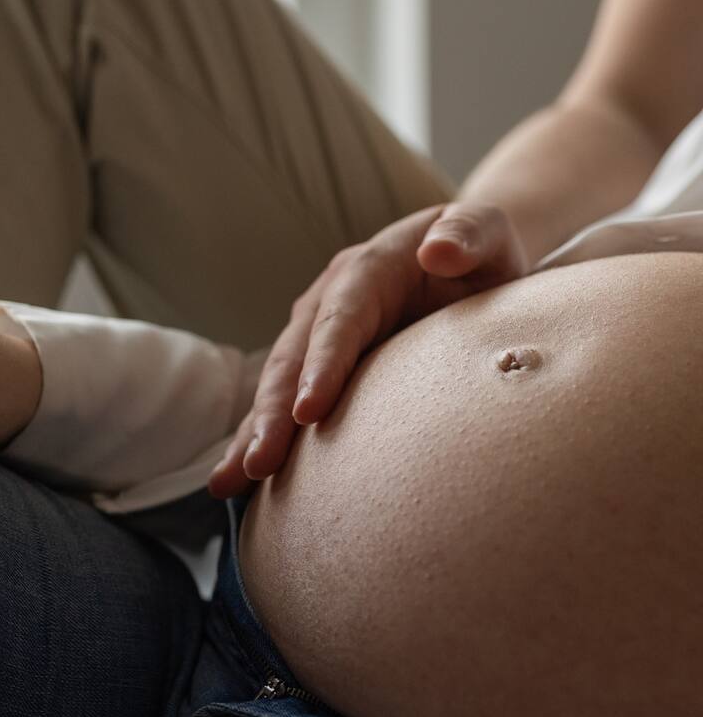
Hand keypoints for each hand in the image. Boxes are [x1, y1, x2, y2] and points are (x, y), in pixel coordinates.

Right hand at [207, 202, 528, 497]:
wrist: (463, 263)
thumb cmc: (479, 255)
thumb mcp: (486, 233)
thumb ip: (470, 235)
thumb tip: (437, 251)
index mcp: (366, 271)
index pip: (339, 320)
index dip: (321, 365)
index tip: (307, 411)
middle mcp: (327, 303)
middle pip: (291, 359)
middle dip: (270, 413)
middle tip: (258, 463)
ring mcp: (314, 336)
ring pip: (275, 387)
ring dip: (252, 433)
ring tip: (230, 482)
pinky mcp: (314, 367)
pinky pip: (281, 405)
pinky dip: (257, 440)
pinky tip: (237, 483)